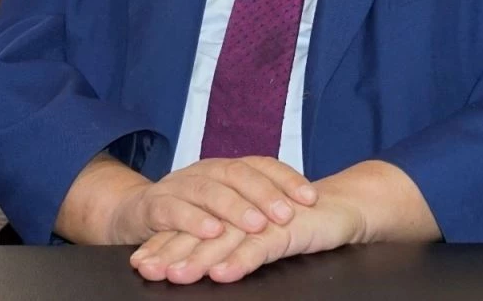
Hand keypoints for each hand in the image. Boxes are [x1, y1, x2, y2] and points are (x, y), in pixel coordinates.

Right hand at [55, 154, 316, 244]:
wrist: (130, 213)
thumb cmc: (188, 213)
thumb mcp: (222, 206)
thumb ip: (252, 205)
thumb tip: (302, 212)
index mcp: (226, 168)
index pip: (262, 164)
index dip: (287, 179)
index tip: (312, 197)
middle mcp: (205, 170)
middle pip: (239, 173)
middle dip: (265, 194)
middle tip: (287, 215)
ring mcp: (179, 185)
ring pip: (210, 190)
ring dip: (234, 207)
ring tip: (256, 225)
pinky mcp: (154, 206)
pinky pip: (174, 210)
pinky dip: (193, 221)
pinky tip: (211, 232)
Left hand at [128, 160, 439, 284]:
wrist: (342, 208)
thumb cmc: (298, 225)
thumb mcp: (260, 236)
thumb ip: (233, 245)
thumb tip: (197, 265)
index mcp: (236, 209)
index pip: (195, 225)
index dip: (167, 242)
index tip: (140, 262)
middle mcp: (247, 209)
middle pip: (204, 230)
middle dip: (172, 250)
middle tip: (146, 268)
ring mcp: (267, 216)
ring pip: (227, 237)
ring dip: (200, 256)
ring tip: (176, 274)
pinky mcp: (289, 226)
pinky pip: (262, 245)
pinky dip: (241, 260)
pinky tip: (223, 273)